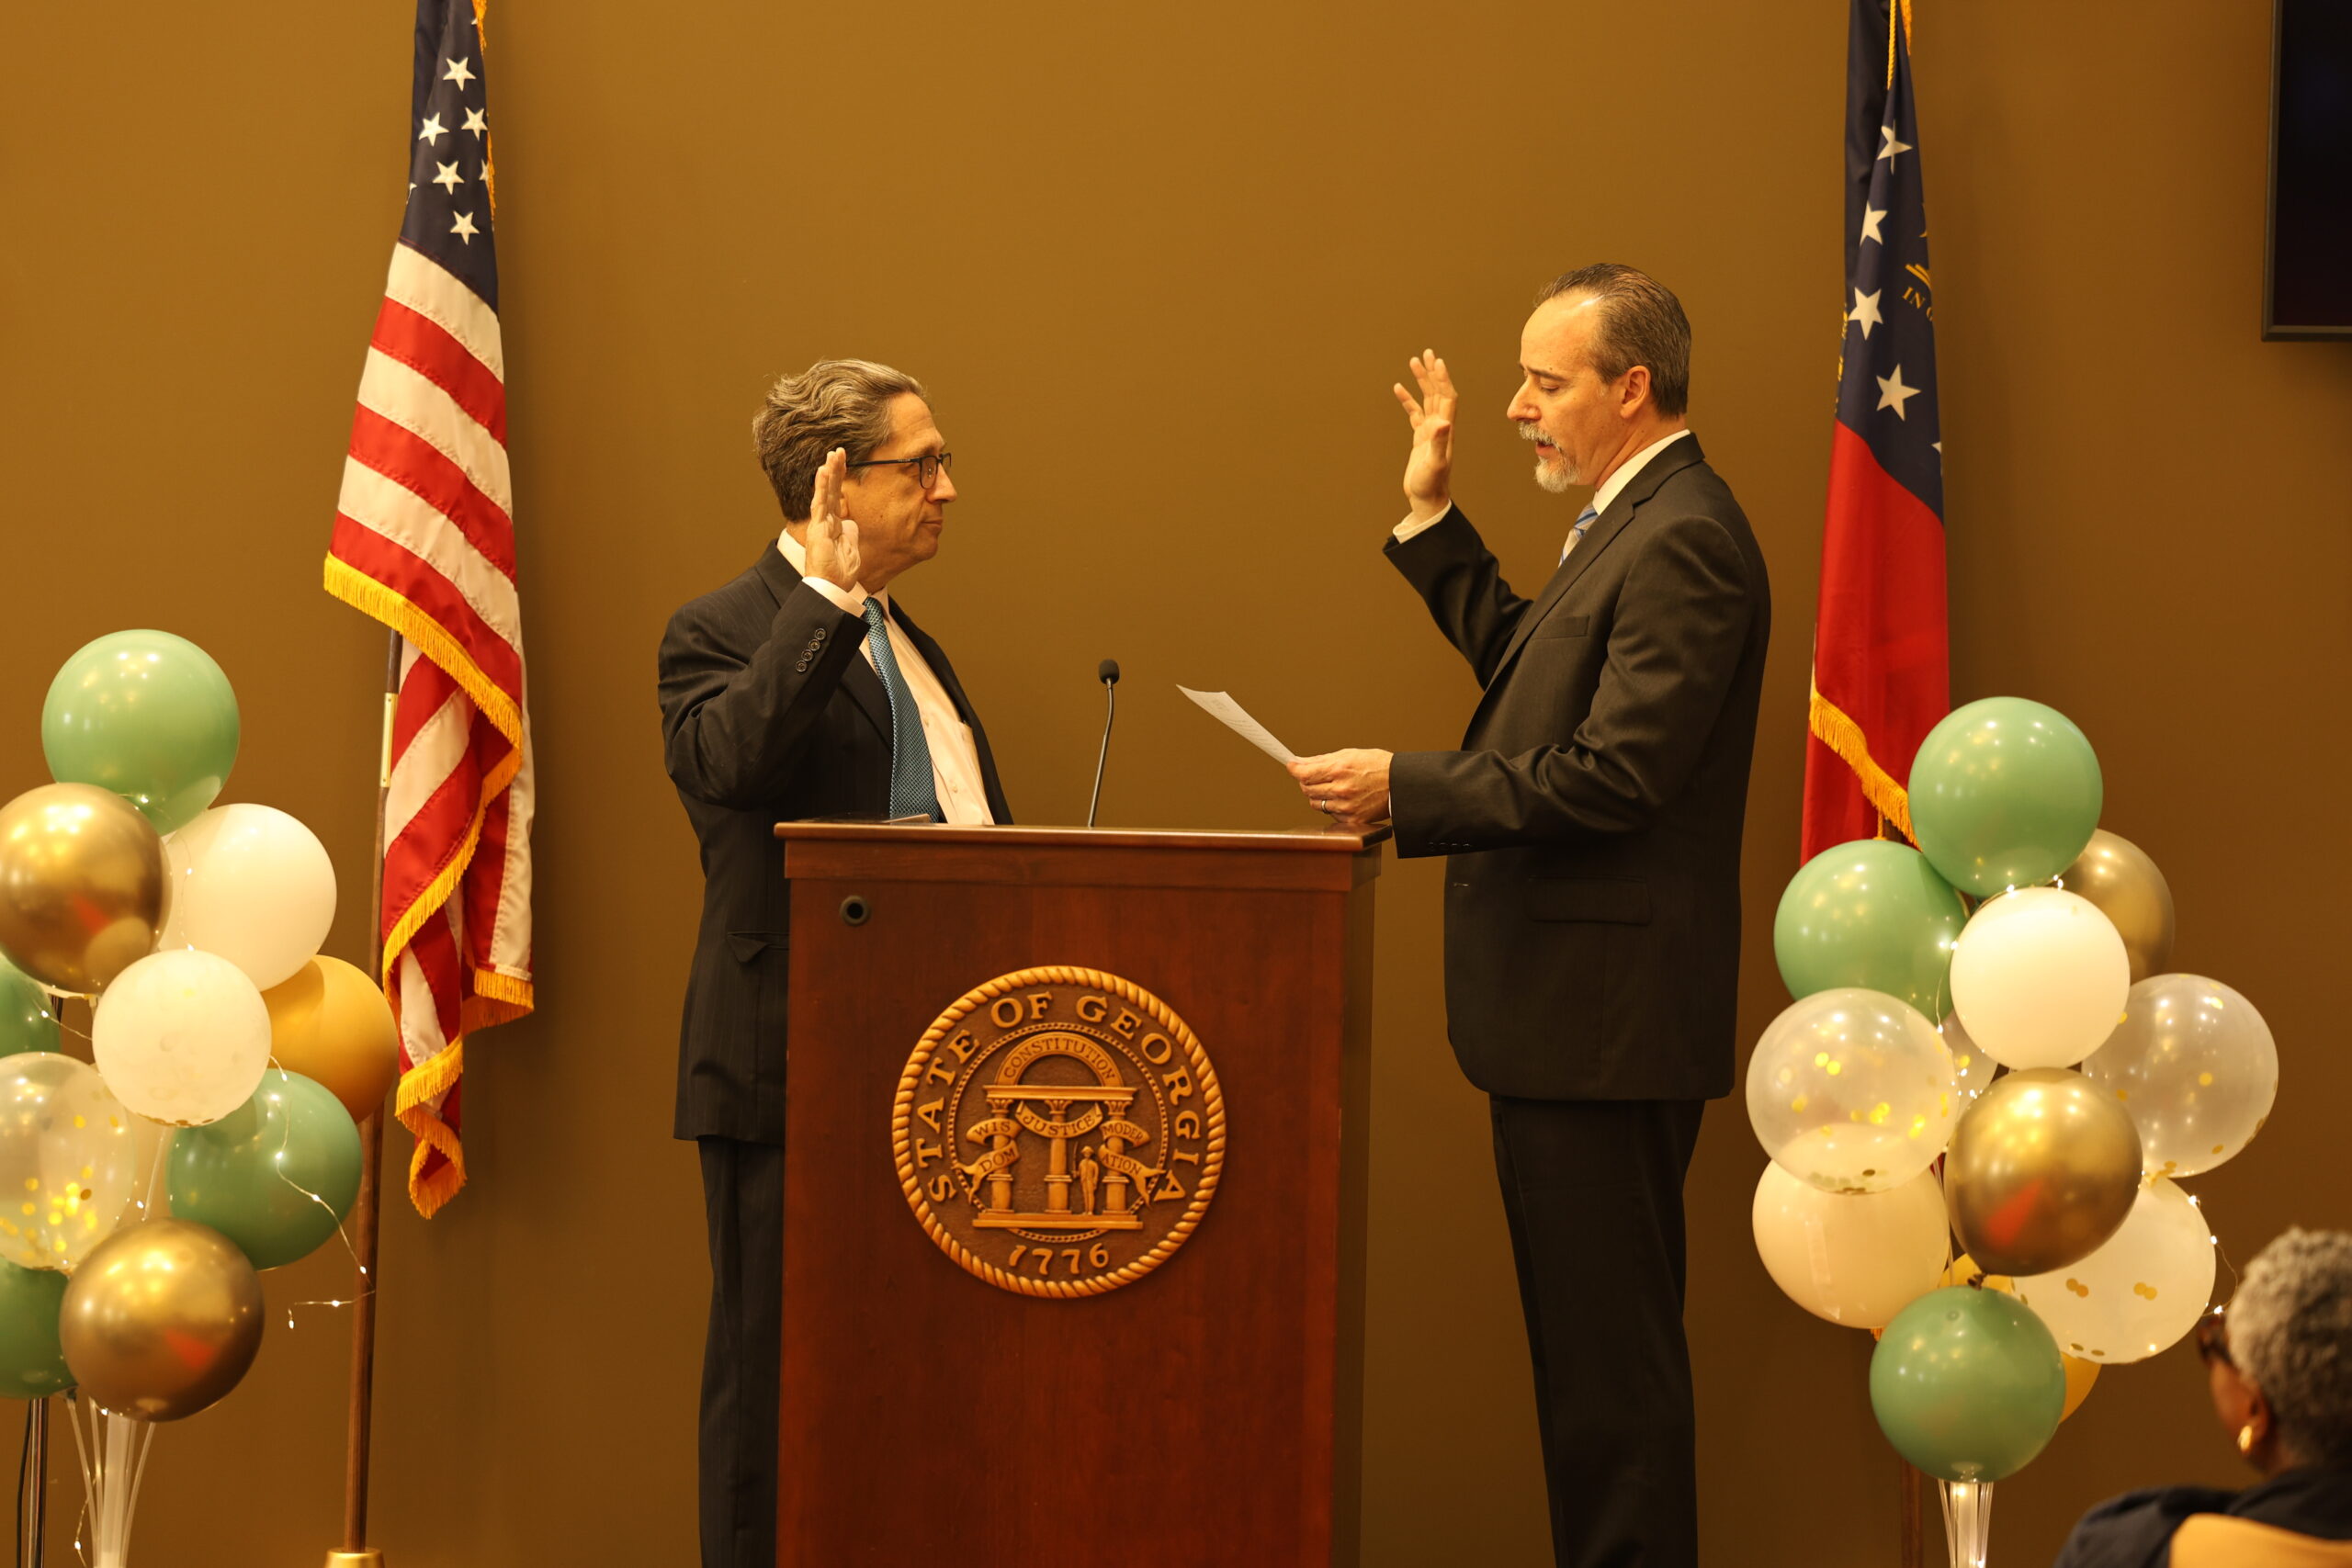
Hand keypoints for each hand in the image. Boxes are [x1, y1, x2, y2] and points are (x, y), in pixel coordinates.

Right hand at [802, 448, 863, 591]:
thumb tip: (851, 523)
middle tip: (838, 450)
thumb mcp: (851, 549)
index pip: (837, 495)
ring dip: (828, 472)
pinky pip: (820, 504)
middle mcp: (825, 520)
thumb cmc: (840, 573)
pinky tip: (823, 471)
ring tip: (832, 454)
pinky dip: (821, 487)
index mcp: (834, 524)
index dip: (840, 478)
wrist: (833, 588)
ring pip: (824, 492)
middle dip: (834, 469)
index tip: (844, 460)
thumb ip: (850, 533)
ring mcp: (821, 523)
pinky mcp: (818, 528)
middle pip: (830, 489)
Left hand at [1287, 749, 1392, 829]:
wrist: (1401, 784)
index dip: (1294, 769)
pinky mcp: (1351, 819)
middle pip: (1306, 789)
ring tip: (1334, 788)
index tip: (1292, 766)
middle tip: (1314, 777)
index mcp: (1339, 769)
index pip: (1304, 773)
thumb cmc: (1378, 766)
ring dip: (1319, 796)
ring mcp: (1345, 806)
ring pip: (1315, 804)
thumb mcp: (1350, 755)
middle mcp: (1340, 789)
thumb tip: (1301, 762)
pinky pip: (1330, 814)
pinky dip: (1333, 807)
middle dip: (1307, 782)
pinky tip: (1345, 799)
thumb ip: (1323, 760)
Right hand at [1393, 351, 1455, 524]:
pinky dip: (1407, 400)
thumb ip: (1438, 442)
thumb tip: (1442, 421)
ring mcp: (1430, 431)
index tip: (1436, 361)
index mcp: (1445, 429)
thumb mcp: (1435, 462)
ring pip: (1427, 399)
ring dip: (1421, 381)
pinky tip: (1398, 388)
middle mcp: (1440, 426)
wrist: (1427, 498)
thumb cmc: (1431, 483)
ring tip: (1413, 362)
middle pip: (1438, 392)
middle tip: (1426, 353)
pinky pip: (1414, 413)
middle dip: (1432, 372)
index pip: (1447, 397)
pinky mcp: (1420, 437)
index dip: (1443, 379)